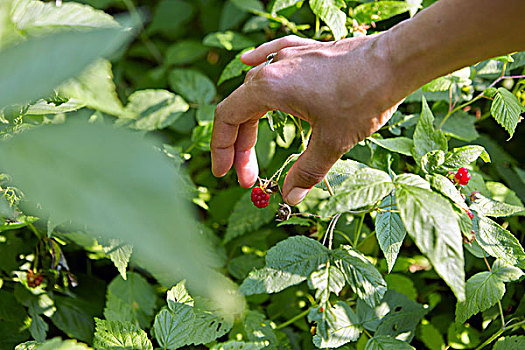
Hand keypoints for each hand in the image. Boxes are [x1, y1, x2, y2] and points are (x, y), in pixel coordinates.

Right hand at [211, 34, 404, 204]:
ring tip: (250, 144)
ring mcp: (289, 56)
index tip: (226, 173)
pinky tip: (248, 63)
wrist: (396, 60)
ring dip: (251, 119)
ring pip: (256, 89)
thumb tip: (289, 196)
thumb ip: (305, 171)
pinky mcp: (306, 52)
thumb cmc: (363, 96)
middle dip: (240, 145)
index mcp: (268, 88)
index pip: (228, 118)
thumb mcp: (331, 141)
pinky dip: (259, 71)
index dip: (222, 148)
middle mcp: (272, 68)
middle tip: (248, 176)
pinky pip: (272, 59)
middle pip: (241, 108)